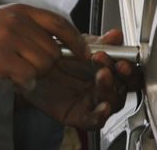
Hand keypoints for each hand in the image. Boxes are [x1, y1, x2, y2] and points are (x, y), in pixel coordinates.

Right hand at [0, 4, 88, 90]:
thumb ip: (23, 26)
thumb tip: (51, 40)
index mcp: (17, 10)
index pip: (59, 23)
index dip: (75, 40)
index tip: (82, 52)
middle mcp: (15, 20)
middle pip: (54, 49)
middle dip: (46, 64)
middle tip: (27, 67)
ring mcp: (8, 38)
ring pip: (43, 64)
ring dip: (33, 74)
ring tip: (13, 70)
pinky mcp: (0, 57)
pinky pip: (27, 76)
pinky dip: (22, 82)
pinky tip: (8, 78)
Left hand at [20, 30, 142, 129]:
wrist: (28, 69)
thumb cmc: (54, 59)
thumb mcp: (75, 45)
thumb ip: (96, 42)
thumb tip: (115, 35)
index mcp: (107, 69)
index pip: (127, 71)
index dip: (129, 66)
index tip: (122, 59)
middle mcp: (103, 87)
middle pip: (125, 87)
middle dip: (122, 77)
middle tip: (112, 66)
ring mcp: (92, 102)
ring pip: (112, 102)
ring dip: (110, 90)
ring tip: (102, 75)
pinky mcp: (79, 115)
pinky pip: (94, 120)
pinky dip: (101, 115)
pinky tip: (102, 107)